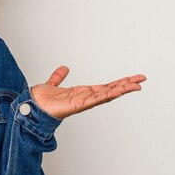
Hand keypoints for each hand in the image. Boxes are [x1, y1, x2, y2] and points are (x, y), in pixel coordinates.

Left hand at [30, 66, 145, 119]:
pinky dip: (106, 95)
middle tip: (142, 80)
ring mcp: (83, 102)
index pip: (105, 87)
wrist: (32, 106)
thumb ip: (59, 77)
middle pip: (111, 90)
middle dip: (126, 85)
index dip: (119, 83)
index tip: (133, 79)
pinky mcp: (78, 105)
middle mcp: (86, 98)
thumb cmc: (42, 100)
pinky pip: (95, 100)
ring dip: (122, 90)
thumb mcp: (53, 84)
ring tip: (136, 85)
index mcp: (83, 93)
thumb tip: (64, 68)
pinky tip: (117, 92)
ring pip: (107, 95)